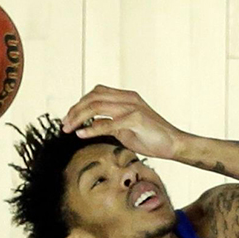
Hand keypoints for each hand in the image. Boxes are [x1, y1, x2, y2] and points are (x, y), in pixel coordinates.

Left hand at [61, 85, 185, 158]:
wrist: (174, 144)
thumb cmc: (151, 139)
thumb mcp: (125, 131)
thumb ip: (109, 125)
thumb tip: (89, 127)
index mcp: (126, 97)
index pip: (96, 93)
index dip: (79, 104)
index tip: (68, 119)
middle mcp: (128, 98)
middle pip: (93, 97)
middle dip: (75, 110)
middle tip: (64, 125)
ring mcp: (132, 106)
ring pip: (97, 106)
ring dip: (79, 117)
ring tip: (68, 129)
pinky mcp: (136, 119)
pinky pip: (109, 122)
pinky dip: (92, 129)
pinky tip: (81, 134)